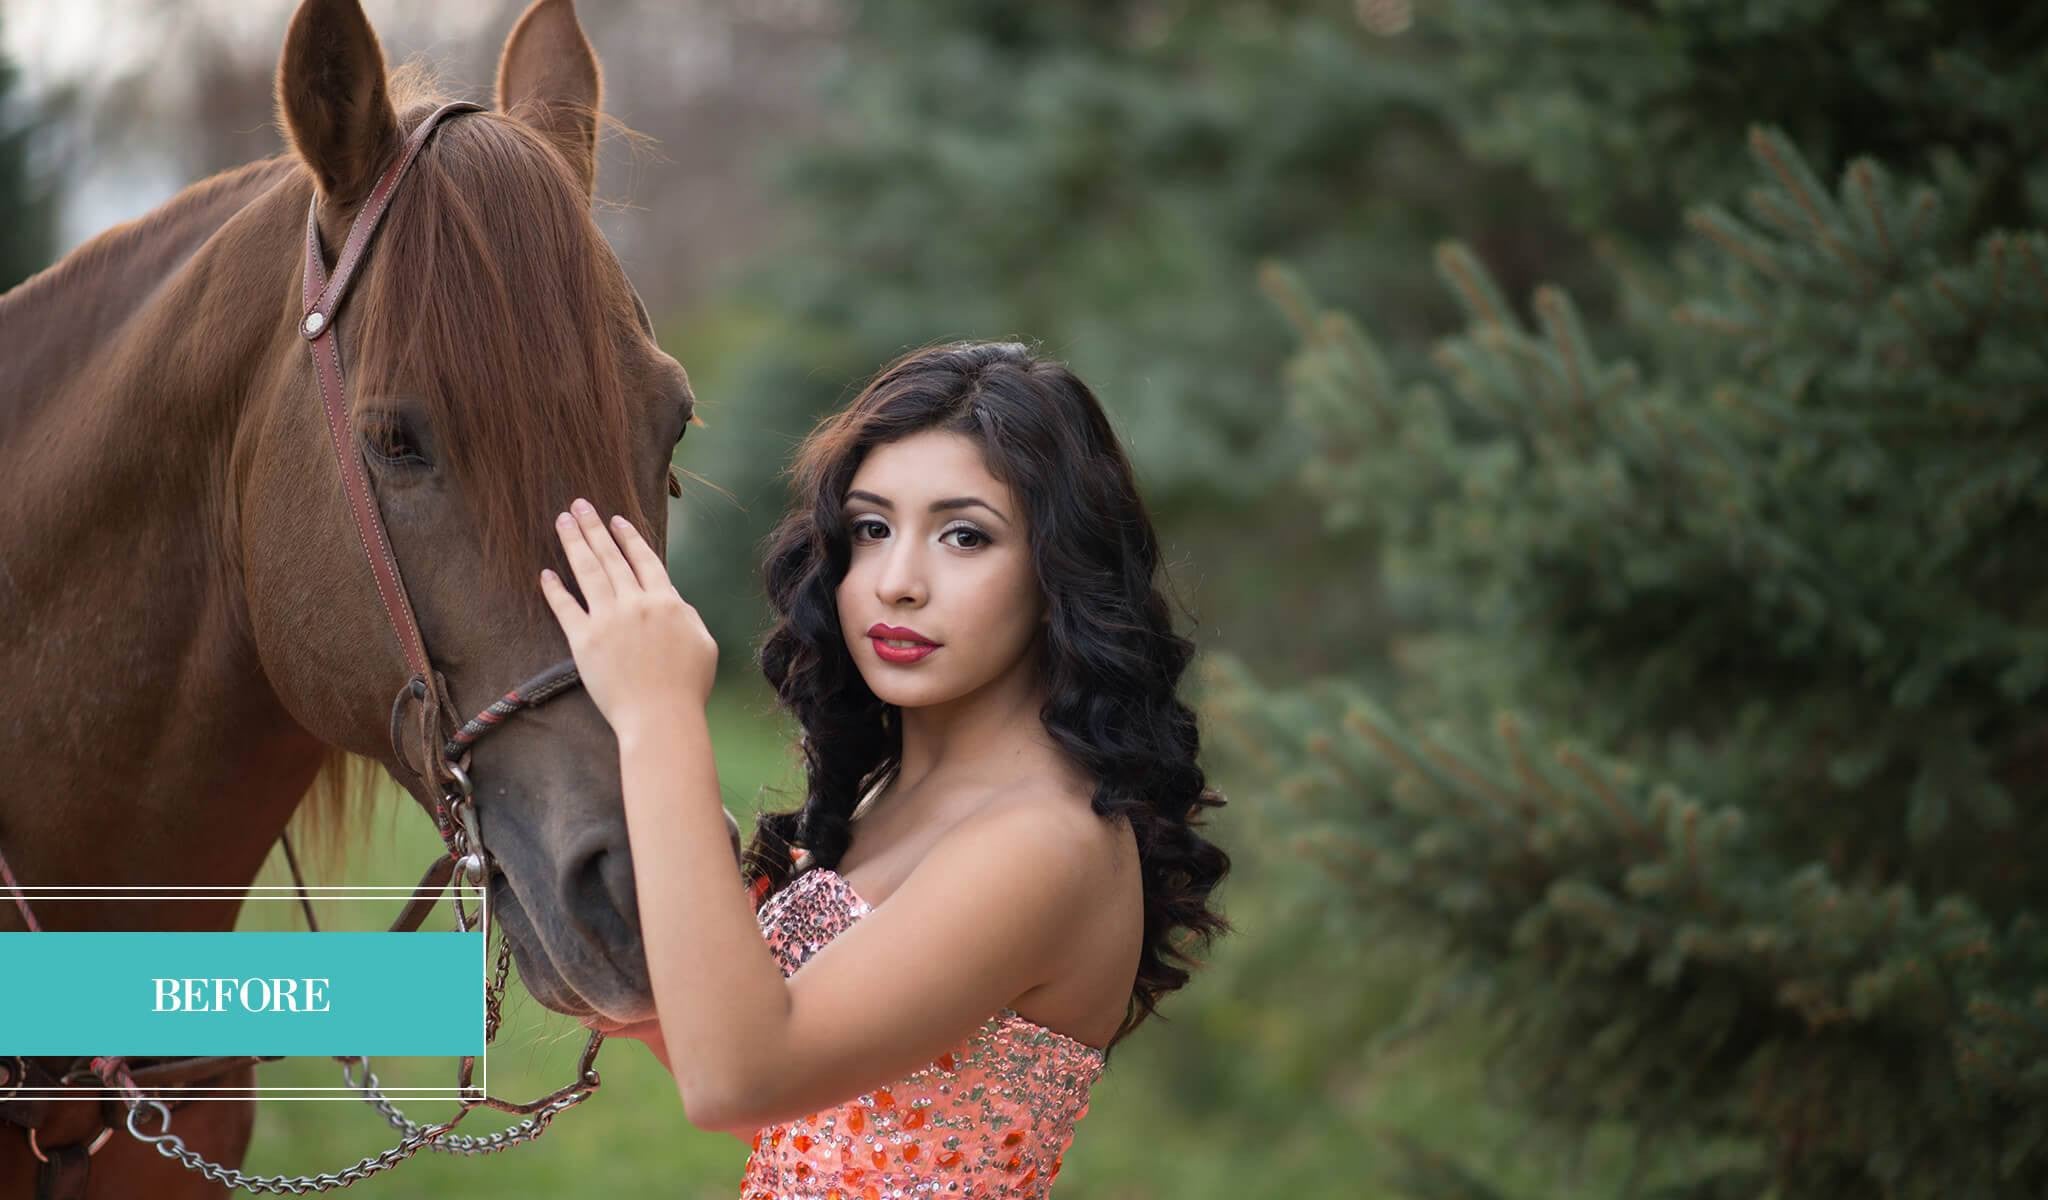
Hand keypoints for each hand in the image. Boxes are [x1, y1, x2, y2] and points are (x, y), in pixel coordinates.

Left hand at [539, 498, 717, 733]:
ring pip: (588, 571)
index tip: (615, 520)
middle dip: (594, 527)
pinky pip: (566, 608)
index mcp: (667, 601)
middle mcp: (635, 603)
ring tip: (562, 521)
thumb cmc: (687, 687)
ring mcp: (608, 620)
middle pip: (611, 556)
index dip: (628, 537)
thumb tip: (673, 601)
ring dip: (574, 542)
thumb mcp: (703, 643)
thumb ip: (687, 616)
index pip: (644, 560)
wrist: (661, 717)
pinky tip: (546, 573)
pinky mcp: (584, 641)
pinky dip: (555, 589)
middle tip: (579, 505)